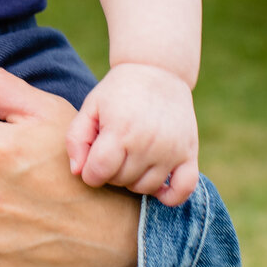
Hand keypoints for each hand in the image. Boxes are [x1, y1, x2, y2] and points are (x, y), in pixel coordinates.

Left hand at [67, 62, 200, 203]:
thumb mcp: (90, 106)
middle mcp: (148, 143)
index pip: (98, 173)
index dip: (90, 172)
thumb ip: (76, 139)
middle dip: (111, 172)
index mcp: (120, 130)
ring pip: (145, 188)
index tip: (93, 161)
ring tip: (132, 158)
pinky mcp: (190, 153)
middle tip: (114, 152)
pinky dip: (170, 196)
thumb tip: (77, 172)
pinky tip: (157, 186)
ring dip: (134, 180)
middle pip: (120, 181)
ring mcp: (171, 150)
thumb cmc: (119, 91)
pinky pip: (183, 190)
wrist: (158, 71)